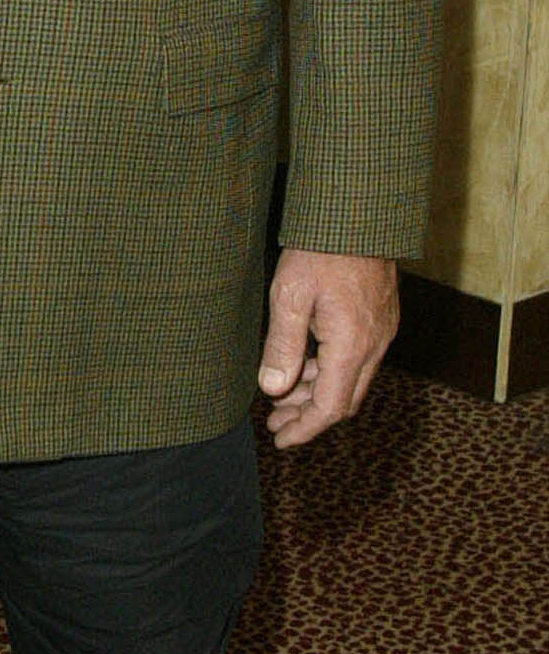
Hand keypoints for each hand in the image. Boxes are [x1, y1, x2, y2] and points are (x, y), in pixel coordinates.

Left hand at [257, 249, 398, 445]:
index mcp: (352, 346)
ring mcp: (381, 331)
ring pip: (351, 380)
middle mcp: (374, 344)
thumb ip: (282, 346)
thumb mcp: (289, 296)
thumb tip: (272, 389)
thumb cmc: (321, 250)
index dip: (305, 428)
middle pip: (345, 400)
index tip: (280, 439)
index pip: (331, 407)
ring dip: (318, 392)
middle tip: (274, 421)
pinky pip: (358, 360)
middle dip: (309, 416)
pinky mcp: (381, 318)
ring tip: (281, 395)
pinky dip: (330, 371)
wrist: (359, 213)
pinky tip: (304, 365)